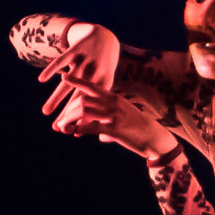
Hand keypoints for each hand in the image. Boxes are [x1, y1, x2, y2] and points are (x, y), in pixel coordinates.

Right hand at [36, 23, 123, 126]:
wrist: (104, 38)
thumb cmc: (101, 66)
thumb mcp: (101, 81)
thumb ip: (92, 101)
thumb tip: (83, 126)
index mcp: (105, 82)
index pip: (92, 103)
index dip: (82, 117)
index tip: (71, 132)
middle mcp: (96, 72)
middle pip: (79, 96)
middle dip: (67, 113)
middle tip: (56, 128)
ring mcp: (86, 60)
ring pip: (69, 82)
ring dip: (56, 97)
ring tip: (45, 112)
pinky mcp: (76, 49)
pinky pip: (62, 60)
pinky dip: (52, 69)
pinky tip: (42, 79)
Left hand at [55, 79, 177, 159]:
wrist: (155, 138)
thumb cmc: (140, 129)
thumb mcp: (125, 120)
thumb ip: (110, 124)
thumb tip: (101, 136)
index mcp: (115, 98)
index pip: (93, 86)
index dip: (78, 81)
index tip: (64, 76)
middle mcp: (113, 103)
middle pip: (83, 100)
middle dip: (68, 111)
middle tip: (60, 120)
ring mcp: (114, 115)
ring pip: (84, 112)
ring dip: (69, 120)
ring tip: (62, 127)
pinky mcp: (114, 129)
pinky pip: (91, 127)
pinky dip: (79, 129)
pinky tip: (72, 133)